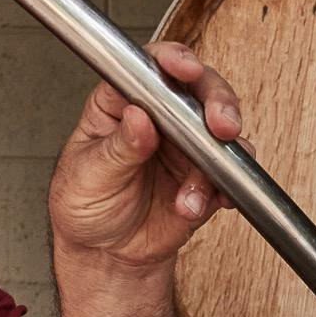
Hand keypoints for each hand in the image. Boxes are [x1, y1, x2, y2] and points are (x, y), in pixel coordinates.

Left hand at [49, 41, 248, 273]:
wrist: (106, 255)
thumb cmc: (85, 206)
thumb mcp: (87, 176)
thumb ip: (117, 148)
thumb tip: (138, 117)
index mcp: (121, 104)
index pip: (149, 68)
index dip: (171, 61)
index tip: (185, 69)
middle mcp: (159, 118)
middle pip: (198, 89)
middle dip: (216, 102)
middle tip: (220, 125)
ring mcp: (186, 146)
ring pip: (221, 131)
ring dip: (219, 158)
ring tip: (194, 191)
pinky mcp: (205, 178)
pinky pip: (230, 174)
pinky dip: (226, 188)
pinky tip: (208, 202)